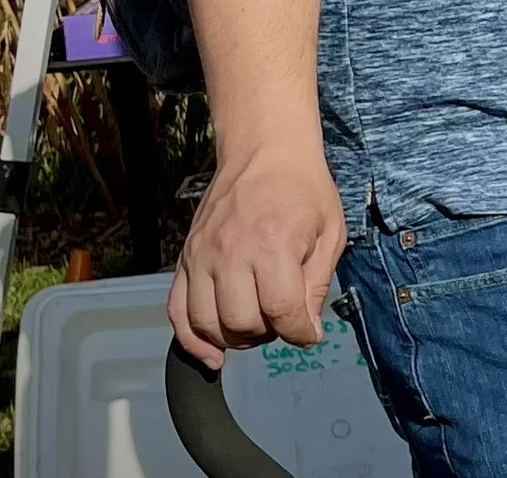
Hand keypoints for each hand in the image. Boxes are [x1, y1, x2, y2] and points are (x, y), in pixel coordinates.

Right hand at [169, 139, 344, 366]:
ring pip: (207, 324)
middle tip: (282, 321)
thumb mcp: (330, 231)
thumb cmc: (304, 189)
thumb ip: (318, 284)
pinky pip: (176, 311)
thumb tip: (308, 331)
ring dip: (234, 338)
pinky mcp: (184, 259)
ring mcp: (201, 256)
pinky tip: (211, 354)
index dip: (300, 332)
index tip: (310, 333)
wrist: (265, 151)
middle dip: (268, 334)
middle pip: (242, 323)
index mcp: (273, 244)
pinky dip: (190, 340)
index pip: (282, 311)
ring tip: (256, 327)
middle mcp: (231, 253)